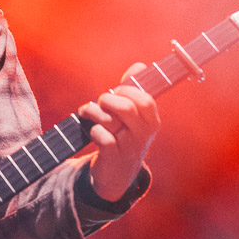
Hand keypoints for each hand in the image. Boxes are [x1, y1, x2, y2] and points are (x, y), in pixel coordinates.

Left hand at [77, 63, 159, 201]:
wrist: (118, 173)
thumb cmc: (124, 136)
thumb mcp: (132, 114)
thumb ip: (134, 89)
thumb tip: (139, 65)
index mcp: (151, 121)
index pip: (145, 99)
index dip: (126, 90)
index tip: (116, 91)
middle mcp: (143, 134)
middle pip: (126, 108)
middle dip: (107, 100)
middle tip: (100, 102)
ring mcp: (129, 147)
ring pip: (110, 121)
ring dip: (93, 112)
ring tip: (87, 112)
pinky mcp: (113, 158)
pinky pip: (102, 138)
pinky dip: (93, 131)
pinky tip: (91, 131)